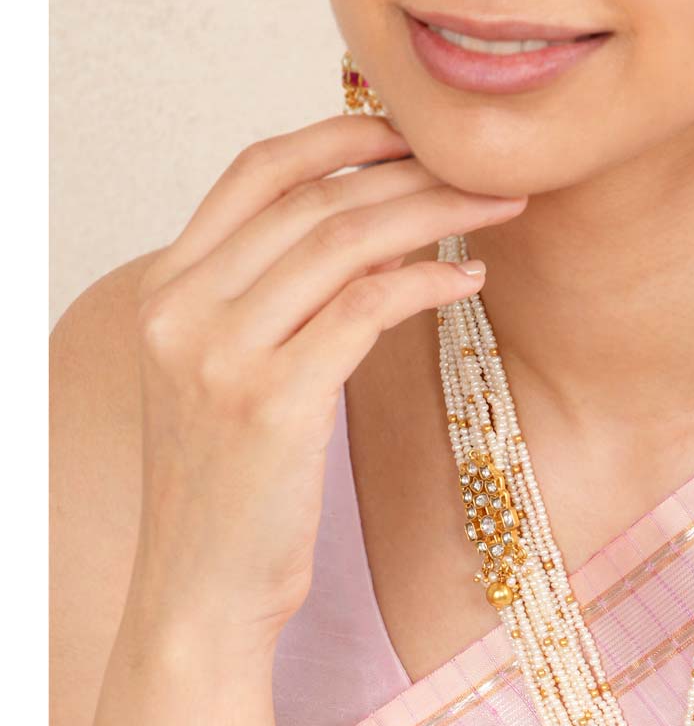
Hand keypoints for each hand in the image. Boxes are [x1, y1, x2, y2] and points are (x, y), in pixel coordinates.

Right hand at [127, 114, 525, 650]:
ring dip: (433, 214)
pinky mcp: (271, 401)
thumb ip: (274, 306)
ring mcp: (220, 353)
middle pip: (312, 200)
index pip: (253, 174)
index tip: (410, 134)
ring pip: (342, 242)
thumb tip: (375, 239)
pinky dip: (426, 281)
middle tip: (482, 171)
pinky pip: (364, 307)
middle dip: (410, 173)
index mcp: (164, 292)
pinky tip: (469, 277)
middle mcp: (180, 308)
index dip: (337, 137)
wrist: (202, 591)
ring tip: (497, 210)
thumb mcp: (228, 382)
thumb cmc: (232, 495)